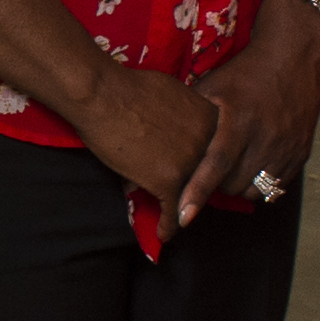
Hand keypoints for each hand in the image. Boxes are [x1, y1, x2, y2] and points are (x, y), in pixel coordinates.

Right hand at [65, 66, 214, 213]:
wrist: (102, 95)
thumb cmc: (128, 86)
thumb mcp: (173, 92)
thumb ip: (187, 112)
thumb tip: (182, 121)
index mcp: (212, 119)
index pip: (217, 152)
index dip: (205, 164)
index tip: (198, 174)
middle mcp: (208, 144)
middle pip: (207, 175)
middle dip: (197, 186)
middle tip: (188, 196)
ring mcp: (190, 164)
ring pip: (191, 195)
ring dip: (183, 208)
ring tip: (179, 219)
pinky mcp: (168, 182)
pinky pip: (172, 212)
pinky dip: (168, 226)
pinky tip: (164, 233)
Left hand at [171, 3, 319, 228]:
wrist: (293, 57)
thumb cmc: (246, 72)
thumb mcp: (213, 86)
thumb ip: (191, 115)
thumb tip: (160, 139)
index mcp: (239, 121)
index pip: (215, 165)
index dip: (197, 192)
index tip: (183, 217)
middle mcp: (266, 138)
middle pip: (233, 185)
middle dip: (216, 186)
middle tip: (207, 172)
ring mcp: (287, 148)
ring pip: (256, 190)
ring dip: (239, 186)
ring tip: (231, 170)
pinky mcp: (302, 153)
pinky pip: (278, 186)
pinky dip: (262, 183)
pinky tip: (252, 167)